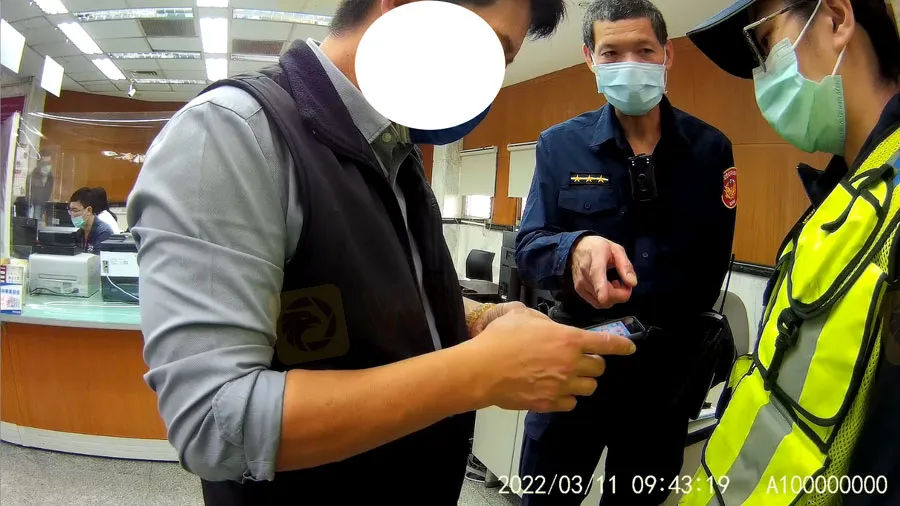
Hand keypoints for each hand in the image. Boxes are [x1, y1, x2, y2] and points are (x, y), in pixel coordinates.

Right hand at [467, 305, 635, 411]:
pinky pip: (571, 403)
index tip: (630, 348)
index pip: (605, 343)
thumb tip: (545, 325)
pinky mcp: (550, 403)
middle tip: (580, 361)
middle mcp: (571, 363)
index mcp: (568, 339)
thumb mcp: (522, 316)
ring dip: (582, 382)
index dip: (621, 346)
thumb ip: (542, 319)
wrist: (483, 369)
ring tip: (567, 377)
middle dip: (593, 364)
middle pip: (599, 368)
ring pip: (589, 388)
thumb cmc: (501, 339)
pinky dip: (567, 397)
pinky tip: (555, 390)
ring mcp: (562, 386)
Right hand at [570, 236, 637, 308]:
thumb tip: (632, 283)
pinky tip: (606, 287)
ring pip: (602, 302)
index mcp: (596, 261)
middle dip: (621, 294)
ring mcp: (581, 284)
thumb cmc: (597, 247)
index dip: (602, 291)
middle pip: (605, 296)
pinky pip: (597, 303)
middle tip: (624, 283)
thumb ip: (626, 266)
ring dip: (613, 296)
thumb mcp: (616, 250)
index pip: (597, 278)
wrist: (576, 248)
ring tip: (613, 283)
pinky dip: (605, 299)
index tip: (608, 296)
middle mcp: (585, 275)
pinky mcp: (579, 291)